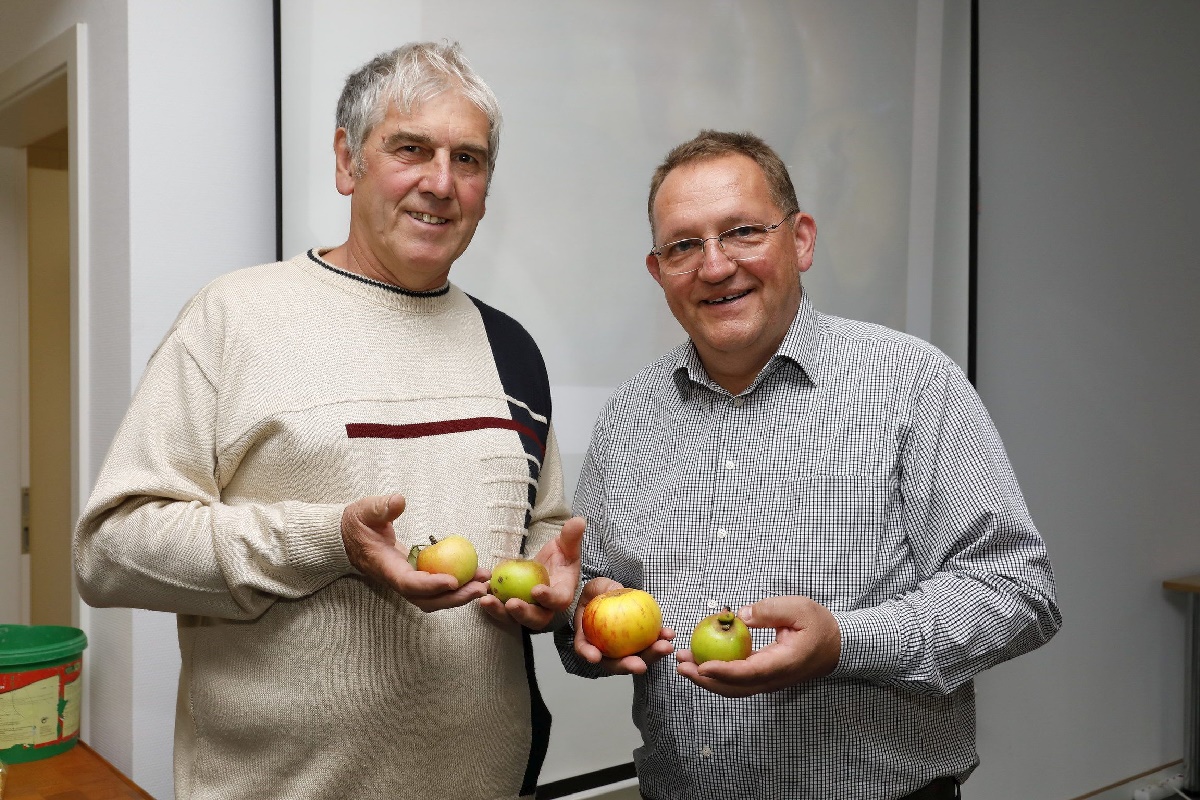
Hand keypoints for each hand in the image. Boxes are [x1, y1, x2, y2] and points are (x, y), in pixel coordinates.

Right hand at [340, 494, 487, 611]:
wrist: (348, 537)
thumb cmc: (357, 523)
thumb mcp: (365, 511)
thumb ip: (381, 507)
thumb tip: (400, 501)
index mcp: (385, 567)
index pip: (408, 583)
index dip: (430, 585)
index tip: (453, 580)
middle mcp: (397, 580)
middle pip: (427, 600)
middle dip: (454, 598)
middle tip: (480, 587)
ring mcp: (407, 581)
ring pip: (434, 598)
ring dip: (459, 595)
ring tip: (483, 583)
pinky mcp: (415, 577)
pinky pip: (437, 588)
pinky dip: (456, 586)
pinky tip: (475, 575)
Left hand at [479, 516, 585, 629]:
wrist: (548, 568)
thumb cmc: (560, 559)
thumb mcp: (567, 546)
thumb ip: (571, 536)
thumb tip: (579, 520)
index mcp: (563, 593)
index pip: (559, 601)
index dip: (549, 598)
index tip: (536, 590)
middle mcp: (546, 608)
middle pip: (536, 619)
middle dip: (523, 613)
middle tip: (511, 603)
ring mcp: (527, 611)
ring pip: (514, 619)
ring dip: (499, 612)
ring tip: (486, 600)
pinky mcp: (511, 609)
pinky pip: (500, 611)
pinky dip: (489, 604)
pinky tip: (479, 592)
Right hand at [570, 577, 674, 674]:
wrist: (614, 595)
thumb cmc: (599, 592)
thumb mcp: (598, 585)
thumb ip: (604, 588)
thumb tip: (615, 590)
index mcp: (587, 636)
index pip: (583, 648)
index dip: (588, 654)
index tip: (595, 657)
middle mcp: (605, 649)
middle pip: (614, 663)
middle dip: (628, 666)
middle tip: (640, 666)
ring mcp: (624, 649)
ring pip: (636, 658)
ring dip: (652, 656)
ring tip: (665, 647)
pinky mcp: (640, 644)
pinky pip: (650, 645)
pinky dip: (660, 641)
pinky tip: (669, 634)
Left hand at [675, 595, 840, 696]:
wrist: (837, 646)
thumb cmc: (819, 625)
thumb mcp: (798, 608)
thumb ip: (769, 610)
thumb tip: (739, 615)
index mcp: (783, 663)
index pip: (749, 672)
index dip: (723, 671)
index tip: (701, 666)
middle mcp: (774, 679)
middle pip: (735, 687)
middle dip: (705, 679)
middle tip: (681, 664)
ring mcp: (769, 681)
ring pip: (734, 688)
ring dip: (708, 679)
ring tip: (684, 663)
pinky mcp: (765, 678)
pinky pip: (738, 681)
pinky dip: (718, 674)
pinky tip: (702, 661)